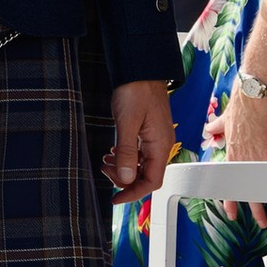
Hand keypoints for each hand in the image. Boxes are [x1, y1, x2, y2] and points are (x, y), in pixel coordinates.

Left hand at [100, 78, 171, 197]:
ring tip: (105, 161)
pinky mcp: (149, 131)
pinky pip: (140, 153)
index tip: (115, 199)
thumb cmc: (136, 90)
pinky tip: (114, 151)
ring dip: (124, 168)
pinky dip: (126, 157)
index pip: (152, 182)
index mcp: (160, 145)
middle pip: (147, 176)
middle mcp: (161, 144)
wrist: (140, 68)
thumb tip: (126, 179)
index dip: (133, 194)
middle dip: (125, 179)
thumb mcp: (127, 123)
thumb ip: (127, 153)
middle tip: (104, 171)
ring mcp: (156, 138)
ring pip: (142, 165)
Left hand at [213, 72, 266, 216]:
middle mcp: (242, 162)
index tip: (230, 212)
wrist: (252, 101)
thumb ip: (217, 127)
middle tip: (261, 222)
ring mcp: (256, 160)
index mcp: (232, 156)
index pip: (229, 184)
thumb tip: (210, 128)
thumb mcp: (225, 120)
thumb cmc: (239, 108)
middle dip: (255, 209)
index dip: (229, 200)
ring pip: (263, 188)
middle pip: (248, 192)